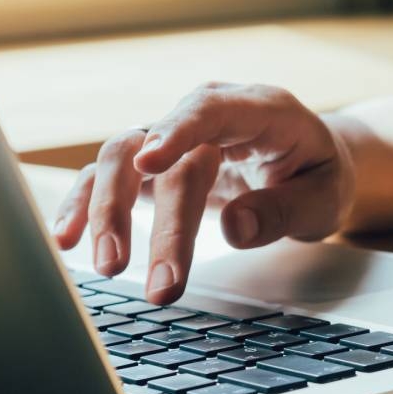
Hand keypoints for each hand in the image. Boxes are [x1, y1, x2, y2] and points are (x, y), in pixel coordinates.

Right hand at [52, 83, 355, 303]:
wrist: (311, 167)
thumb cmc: (318, 177)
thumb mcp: (325, 197)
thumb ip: (285, 211)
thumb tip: (235, 229)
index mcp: (260, 110)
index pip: (211, 109)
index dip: (178, 130)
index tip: (151, 162)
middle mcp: (208, 115)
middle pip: (162, 149)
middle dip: (157, 219)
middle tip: (161, 284)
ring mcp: (176, 137)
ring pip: (123, 158)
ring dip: (108, 211)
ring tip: (109, 267)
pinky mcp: (155, 164)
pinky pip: (111, 177)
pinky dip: (86, 204)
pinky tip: (67, 238)